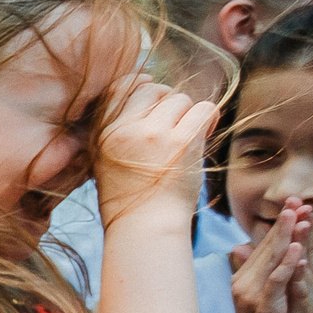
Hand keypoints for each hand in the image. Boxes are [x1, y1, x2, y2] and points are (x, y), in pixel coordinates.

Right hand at [93, 78, 218, 229]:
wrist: (143, 228)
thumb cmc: (128, 199)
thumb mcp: (106, 160)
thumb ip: (119, 129)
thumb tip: (147, 85)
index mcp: (104, 133)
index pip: (123, 87)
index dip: (143, 85)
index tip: (155, 97)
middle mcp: (125, 129)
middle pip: (155, 90)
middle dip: (168, 103)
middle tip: (173, 127)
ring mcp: (153, 133)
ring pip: (181, 99)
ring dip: (188, 115)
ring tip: (186, 139)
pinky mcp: (182, 141)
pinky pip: (204, 109)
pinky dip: (208, 119)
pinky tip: (202, 135)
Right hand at [227, 203, 307, 312]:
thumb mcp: (256, 296)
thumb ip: (253, 271)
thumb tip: (240, 248)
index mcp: (244, 278)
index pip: (263, 246)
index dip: (279, 225)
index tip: (293, 205)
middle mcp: (244, 282)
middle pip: (267, 248)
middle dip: (284, 224)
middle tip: (297, 201)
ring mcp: (253, 294)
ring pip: (272, 259)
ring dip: (288, 237)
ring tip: (300, 217)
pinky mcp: (265, 306)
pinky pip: (277, 280)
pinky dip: (287, 264)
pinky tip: (298, 250)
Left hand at [285, 210, 312, 312]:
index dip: (308, 224)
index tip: (298, 203)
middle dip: (308, 225)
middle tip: (299, 201)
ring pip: (311, 265)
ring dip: (307, 243)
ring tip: (300, 222)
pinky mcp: (309, 309)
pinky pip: (303, 289)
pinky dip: (300, 274)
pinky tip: (295, 261)